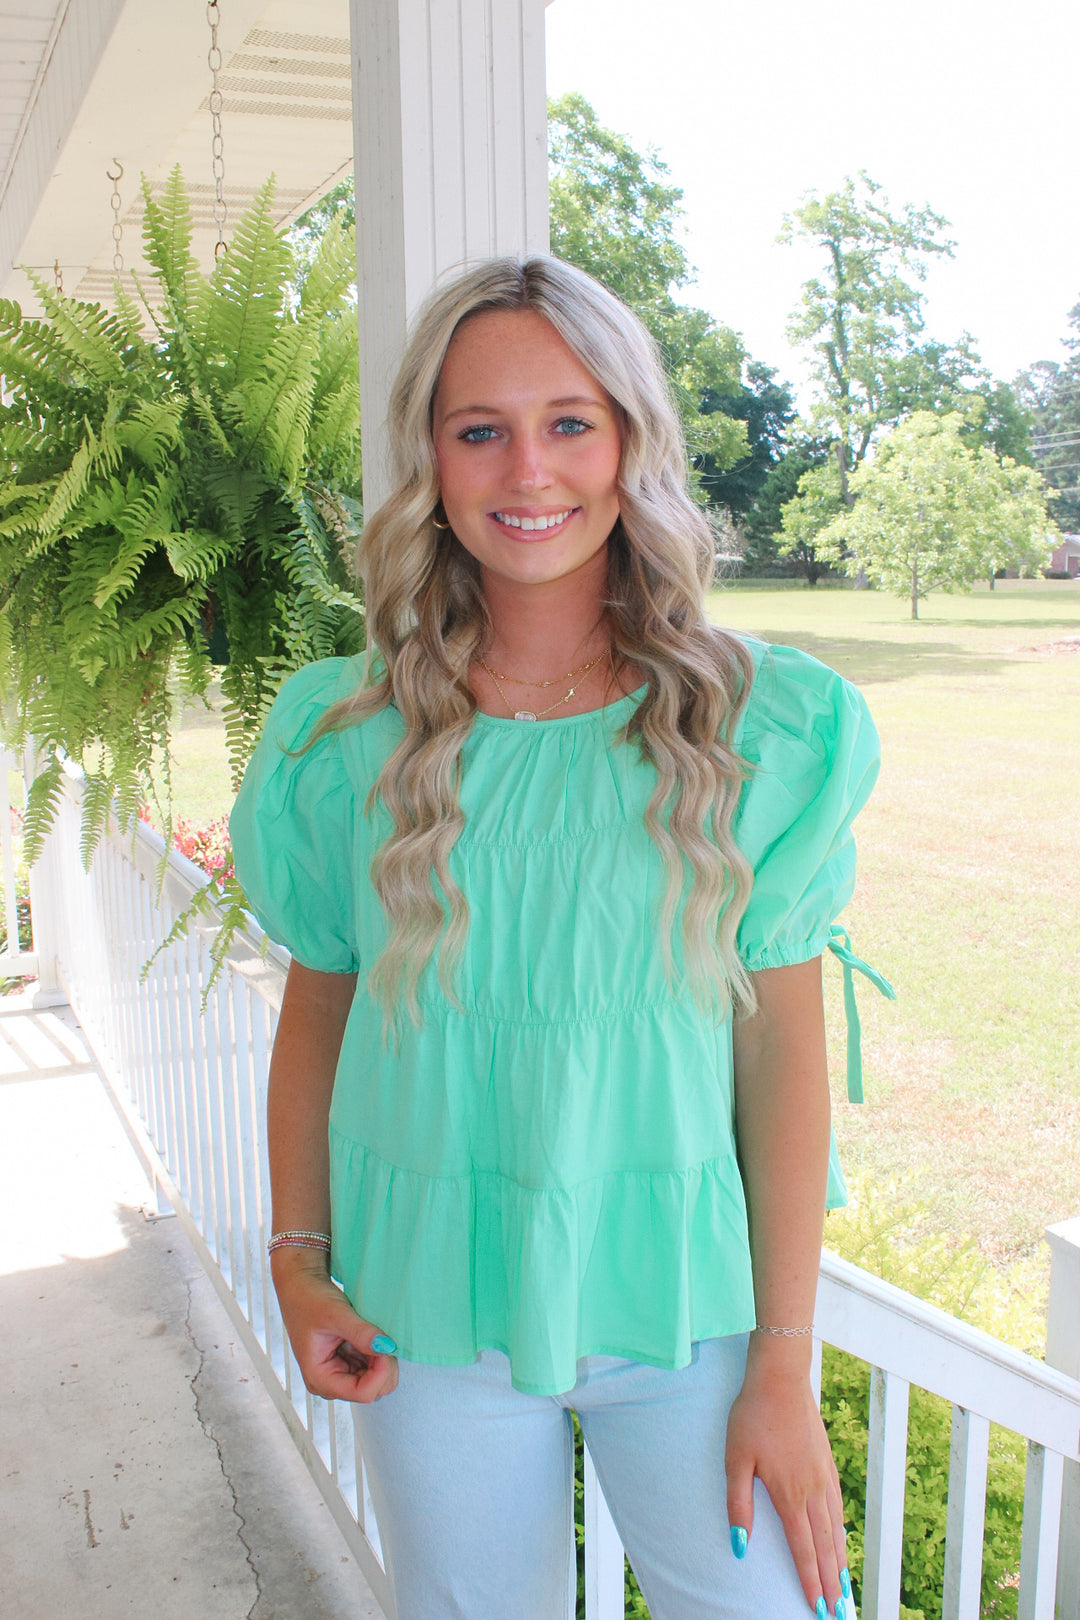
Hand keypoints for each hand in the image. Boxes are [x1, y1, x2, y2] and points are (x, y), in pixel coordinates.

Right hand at [271, 1247, 398, 1403]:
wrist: (300, 1285)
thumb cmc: (308, 1299)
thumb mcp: (335, 1314)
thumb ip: (361, 1333)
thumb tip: (387, 1346)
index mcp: (320, 1379)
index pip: (363, 1393)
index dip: (381, 1372)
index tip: (385, 1345)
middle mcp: (331, 1383)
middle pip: (374, 1389)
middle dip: (383, 1365)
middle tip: (379, 1335)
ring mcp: (341, 1373)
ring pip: (378, 1378)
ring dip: (381, 1356)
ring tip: (370, 1331)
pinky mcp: (349, 1362)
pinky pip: (374, 1365)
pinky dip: (378, 1350)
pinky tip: (368, 1332)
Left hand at [725, 1338, 846, 1616]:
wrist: (781, 1378)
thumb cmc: (752, 1417)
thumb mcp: (735, 1460)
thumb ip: (738, 1505)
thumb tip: (740, 1547)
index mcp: (790, 1495)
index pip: (803, 1550)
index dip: (810, 1582)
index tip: (818, 1609)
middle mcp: (813, 1491)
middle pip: (825, 1547)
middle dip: (831, 1583)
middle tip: (839, 1612)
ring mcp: (824, 1476)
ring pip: (835, 1529)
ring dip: (840, 1561)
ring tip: (845, 1587)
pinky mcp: (826, 1462)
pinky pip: (838, 1507)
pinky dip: (841, 1531)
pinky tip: (840, 1538)